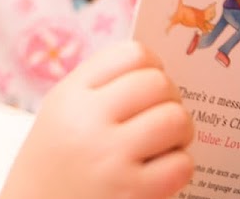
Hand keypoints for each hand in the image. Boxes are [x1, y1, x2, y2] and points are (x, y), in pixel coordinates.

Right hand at [0, 41, 192, 198]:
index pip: (132, 54)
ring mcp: (111, 157)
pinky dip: (177, 166)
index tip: (148, 85)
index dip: (151, 66)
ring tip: (163, 142)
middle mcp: (88, 121)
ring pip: (177, 120)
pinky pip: (182, 164)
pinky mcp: (132, 192)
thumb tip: (157, 71)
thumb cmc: (57, 158)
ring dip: (179, 131)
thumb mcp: (61, 111)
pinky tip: (158, 170)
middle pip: (159, 84)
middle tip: (159, 115)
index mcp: (70, 95)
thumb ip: (100, 86)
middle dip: (169, 98)